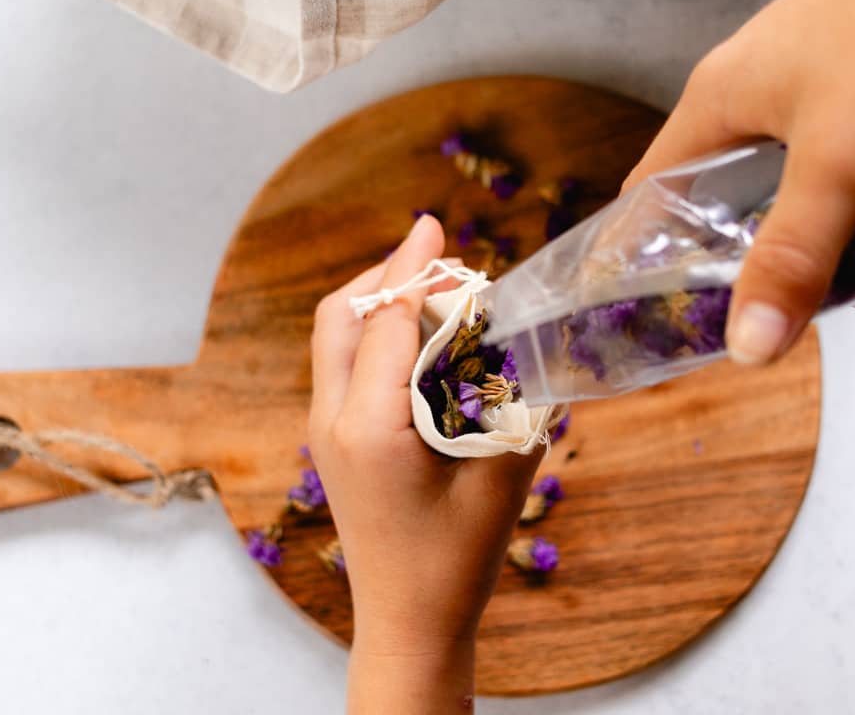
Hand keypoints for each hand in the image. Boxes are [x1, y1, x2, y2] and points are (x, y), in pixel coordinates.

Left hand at [309, 215, 543, 712]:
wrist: (409, 622)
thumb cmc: (456, 561)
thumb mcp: (502, 478)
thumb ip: (518, 405)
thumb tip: (529, 340)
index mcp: (371, 426)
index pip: (386, 319)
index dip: (417, 272)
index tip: (444, 232)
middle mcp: (333, 420)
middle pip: (342, 314)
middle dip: (387, 271)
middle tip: (436, 245)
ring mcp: (325, 431)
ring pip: (335, 336)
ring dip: (377, 298)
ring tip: (428, 278)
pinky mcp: (333, 441)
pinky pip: (342, 362)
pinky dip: (373, 330)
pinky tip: (417, 331)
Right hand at [624, 0, 854, 364]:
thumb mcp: (839, 166)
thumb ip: (793, 259)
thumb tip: (746, 350)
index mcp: (715, 97)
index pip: (646, 188)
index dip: (639, 251)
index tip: (649, 309)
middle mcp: (747, 81)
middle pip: (713, 186)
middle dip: (729, 252)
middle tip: (749, 309)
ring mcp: (803, 70)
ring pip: (778, 171)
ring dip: (796, 228)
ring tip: (831, 280)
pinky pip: (827, 148)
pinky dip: (841, 195)